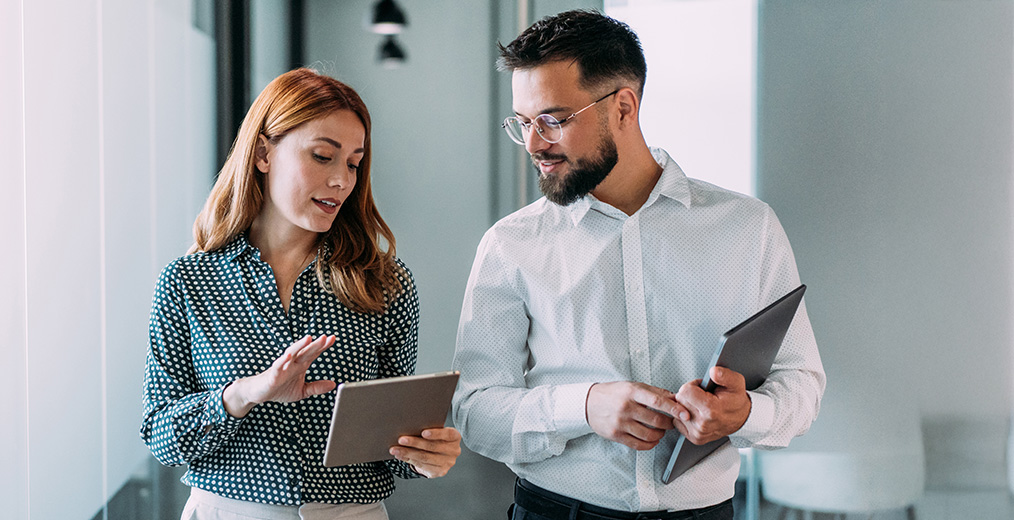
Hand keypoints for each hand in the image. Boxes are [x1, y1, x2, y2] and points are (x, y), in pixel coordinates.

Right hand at [223, 335, 337, 417]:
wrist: (259, 393)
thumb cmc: (280, 389)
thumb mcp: (302, 391)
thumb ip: (316, 387)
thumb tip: (334, 384)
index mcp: (301, 365)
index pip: (314, 353)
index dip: (323, 346)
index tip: (333, 338)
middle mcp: (293, 363)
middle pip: (306, 351)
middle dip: (316, 344)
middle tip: (326, 337)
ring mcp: (283, 366)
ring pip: (292, 353)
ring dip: (300, 345)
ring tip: (309, 338)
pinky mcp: (273, 374)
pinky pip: (278, 365)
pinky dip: (283, 360)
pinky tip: (289, 354)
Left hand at [390, 427, 461, 477]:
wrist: (439, 456)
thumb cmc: (435, 439)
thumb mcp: (435, 433)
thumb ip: (427, 430)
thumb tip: (408, 427)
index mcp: (455, 437)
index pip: (447, 434)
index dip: (436, 434)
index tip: (423, 432)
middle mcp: (454, 451)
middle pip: (432, 446)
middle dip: (415, 443)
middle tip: (401, 439)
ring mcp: (448, 463)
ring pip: (425, 457)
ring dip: (408, 452)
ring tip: (395, 449)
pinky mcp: (440, 471)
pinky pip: (422, 465)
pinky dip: (409, 459)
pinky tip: (400, 455)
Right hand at [586, 381, 679, 449]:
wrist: (588, 403)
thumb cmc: (613, 393)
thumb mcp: (633, 386)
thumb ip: (654, 392)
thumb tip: (675, 398)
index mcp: (631, 392)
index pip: (657, 401)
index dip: (674, 409)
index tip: (685, 414)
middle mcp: (626, 407)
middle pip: (656, 421)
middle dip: (669, 424)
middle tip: (672, 423)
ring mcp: (620, 423)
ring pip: (649, 435)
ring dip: (660, 435)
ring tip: (661, 431)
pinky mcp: (616, 435)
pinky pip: (638, 444)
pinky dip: (650, 444)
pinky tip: (652, 439)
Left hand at [672, 367, 751, 444]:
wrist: (741, 418)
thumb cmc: (736, 400)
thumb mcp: (735, 382)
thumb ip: (725, 375)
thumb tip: (713, 371)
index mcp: (710, 409)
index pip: (684, 391)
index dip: (693, 385)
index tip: (702, 388)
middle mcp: (703, 424)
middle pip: (680, 401)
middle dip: (689, 395)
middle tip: (702, 396)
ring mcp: (698, 433)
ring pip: (678, 412)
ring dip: (687, 406)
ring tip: (701, 405)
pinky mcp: (695, 438)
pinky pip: (678, 422)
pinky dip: (685, 416)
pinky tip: (697, 414)